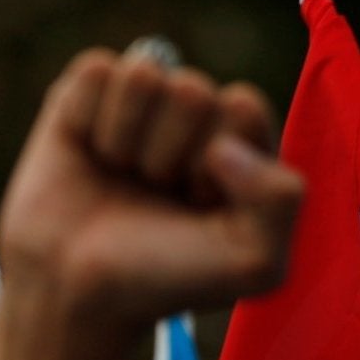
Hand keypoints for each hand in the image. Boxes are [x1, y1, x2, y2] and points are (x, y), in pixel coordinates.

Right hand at [0, 48, 302, 359]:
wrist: (78, 288)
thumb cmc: (171, 277)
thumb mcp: (257, 263)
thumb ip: (281, 201)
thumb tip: (224, 145)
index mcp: (247, 148)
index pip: (243, 106)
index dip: (219, 157)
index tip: (202, 203)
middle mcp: (199, 119)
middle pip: (193, 90)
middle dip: (171, 153)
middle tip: (160, 194)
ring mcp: (144, 103)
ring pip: (145, 75)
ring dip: (130, 139)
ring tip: (128, 176)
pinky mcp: (87, 94)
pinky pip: (97, 70)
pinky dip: (88, 120)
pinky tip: (92, 154)